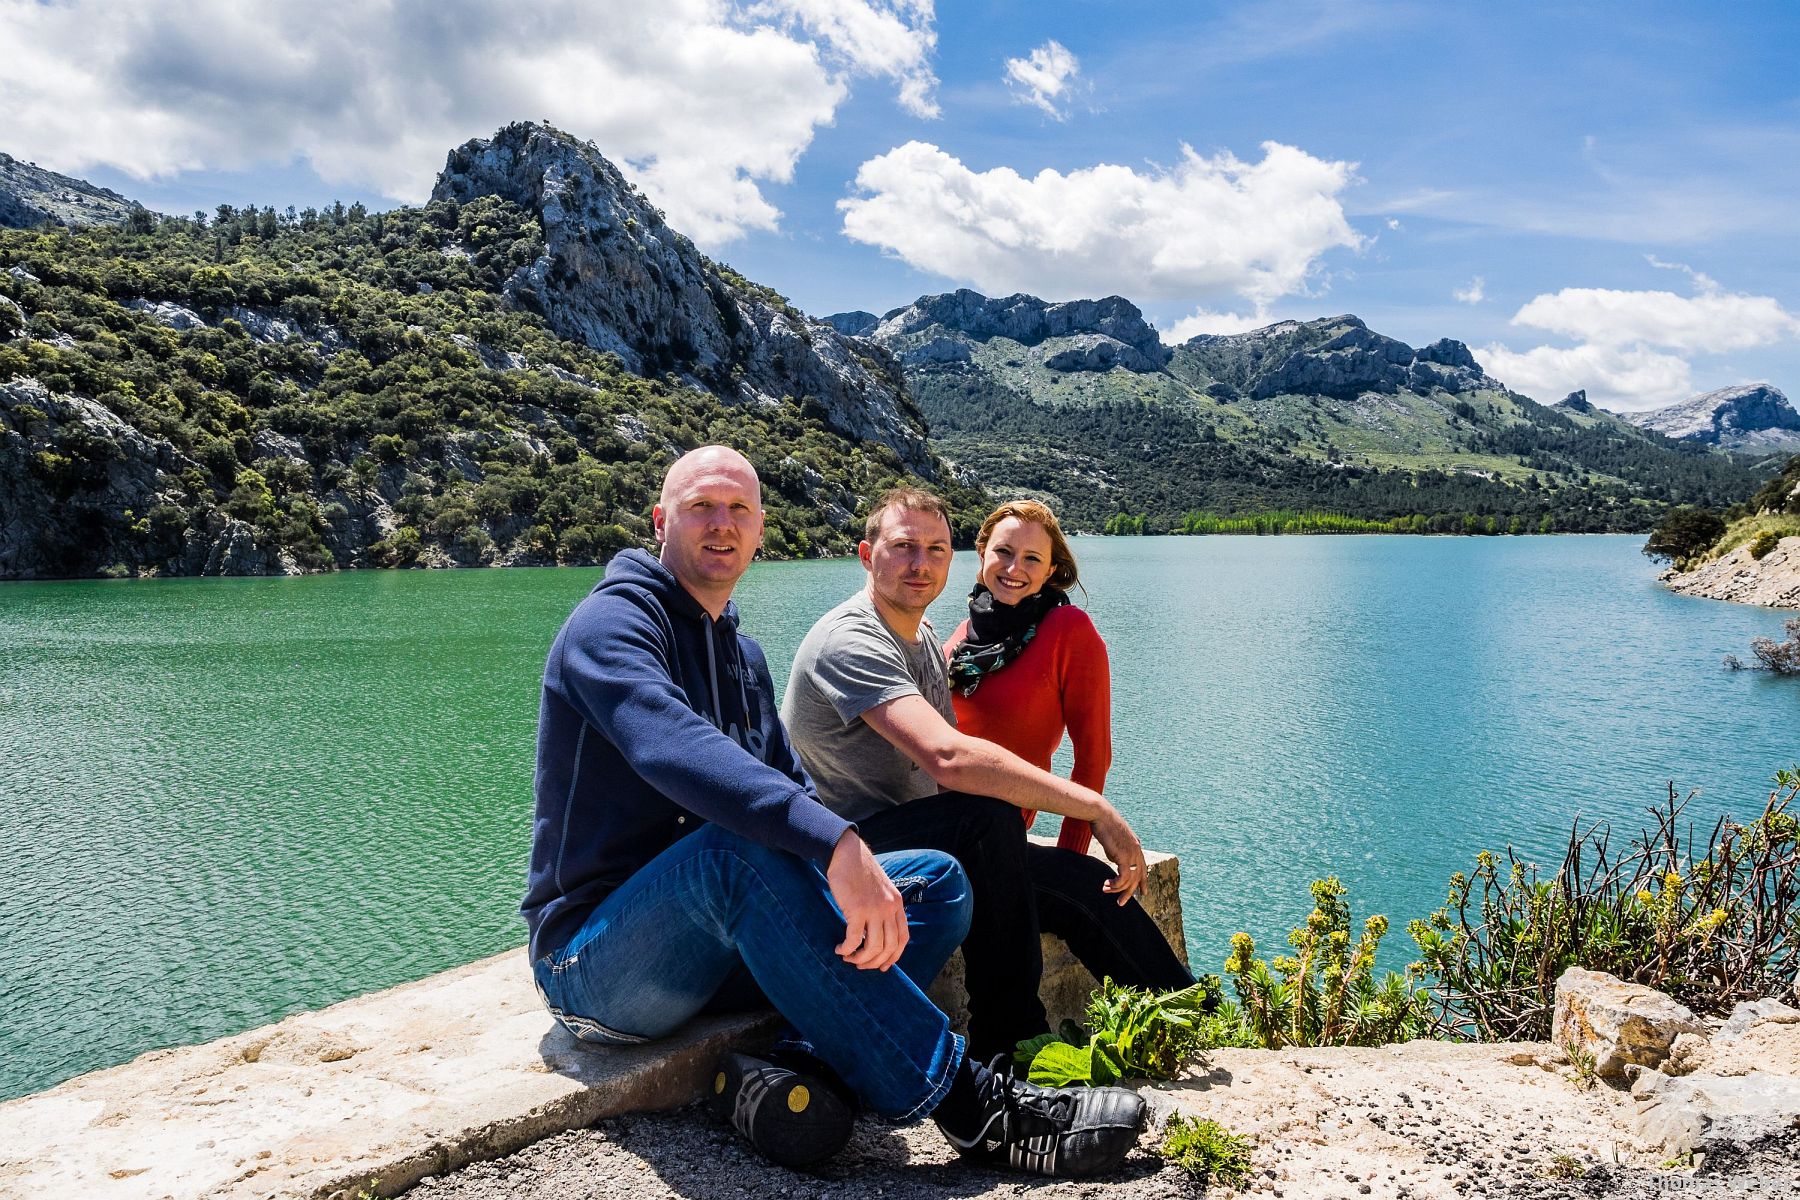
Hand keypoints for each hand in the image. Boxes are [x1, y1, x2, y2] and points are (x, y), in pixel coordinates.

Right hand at [826, 830, 908, 969]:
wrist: (846, 853)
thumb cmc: (859, 872)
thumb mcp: (880, 890)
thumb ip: (883, 908)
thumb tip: (876, 932)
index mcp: (897, 904)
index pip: (902, 938)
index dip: (893, 956)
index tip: (883, 966)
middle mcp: (889, 908)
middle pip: (889, 946)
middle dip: (874, 962)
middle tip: (860, 965)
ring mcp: (875, 909)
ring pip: (873, 947)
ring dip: (860, 958)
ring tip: (848, 958)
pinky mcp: (857, 909)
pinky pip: (855, 939)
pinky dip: (847, 949)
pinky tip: (840, 949)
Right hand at [1090, 802, 1146, 904]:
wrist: (1101, 814)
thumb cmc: (1102, 822)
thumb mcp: (1113, 838)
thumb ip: (1116, 850)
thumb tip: (1115, 858)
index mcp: (1136, 846)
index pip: (1142, 867)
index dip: (1143, 881)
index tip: (1143, 892)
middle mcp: (1137, 851)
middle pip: (1139, 877)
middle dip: (1130, 892)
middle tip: (1121, 903)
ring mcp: (1132, 853)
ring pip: (1131, 880)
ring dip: (1117, 889)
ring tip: (1105, 890)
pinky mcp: (1124, 856)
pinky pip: (1124, 877)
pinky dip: (1115, 884)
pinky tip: (1106, 885)